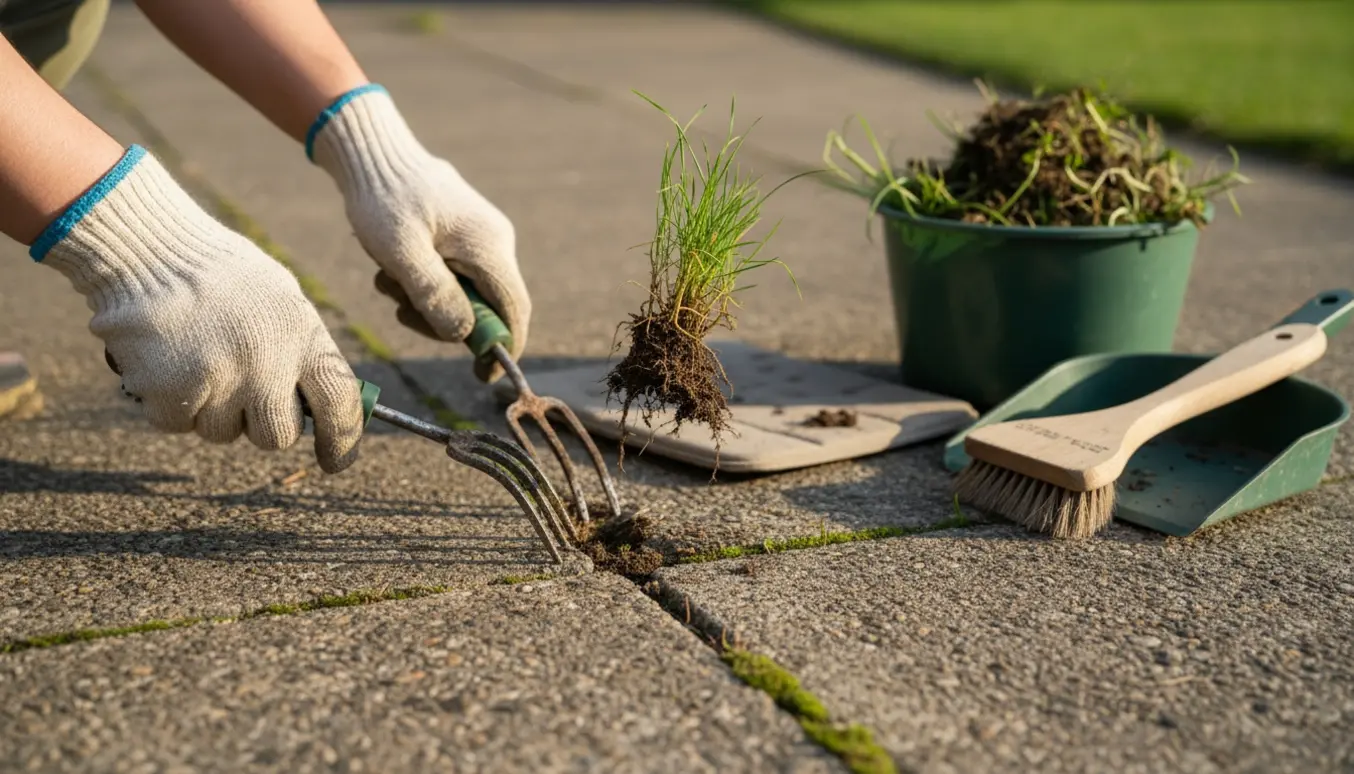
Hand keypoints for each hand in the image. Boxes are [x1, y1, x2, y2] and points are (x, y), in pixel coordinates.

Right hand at [32, 146, 364, 472]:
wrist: (147, 249)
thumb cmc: (219, 272)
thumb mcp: (280, 299)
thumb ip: (302, 351)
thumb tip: (326, 404)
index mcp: (302, 335)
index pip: (340, 403)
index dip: (343, 440)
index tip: (336, 460)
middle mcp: (266, 364)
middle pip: (277, 436)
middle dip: (261, 423)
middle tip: (242, 390)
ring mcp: (219, 382)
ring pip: (223, 433)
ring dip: (212, 409)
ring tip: (197, 357)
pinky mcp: (171, 395)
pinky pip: (179, 424)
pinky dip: (171, 402)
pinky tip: (168, 361)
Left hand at [310, 84, 530, 382]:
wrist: (371, 151)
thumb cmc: (382, 199)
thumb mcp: (400, 253)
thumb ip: (434, 294)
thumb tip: (462, 333)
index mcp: (489, 245)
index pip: (514, 310)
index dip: (503, 348)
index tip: (482, 377)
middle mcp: (495, 240)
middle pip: (487, 306)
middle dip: (446, 320)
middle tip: (401, 313)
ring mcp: (480, 236)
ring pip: (465, 292)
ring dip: (427, 300)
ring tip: (387, 282)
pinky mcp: (462, 234)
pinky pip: (453, 274)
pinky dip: (424, 282)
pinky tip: (392, 268)